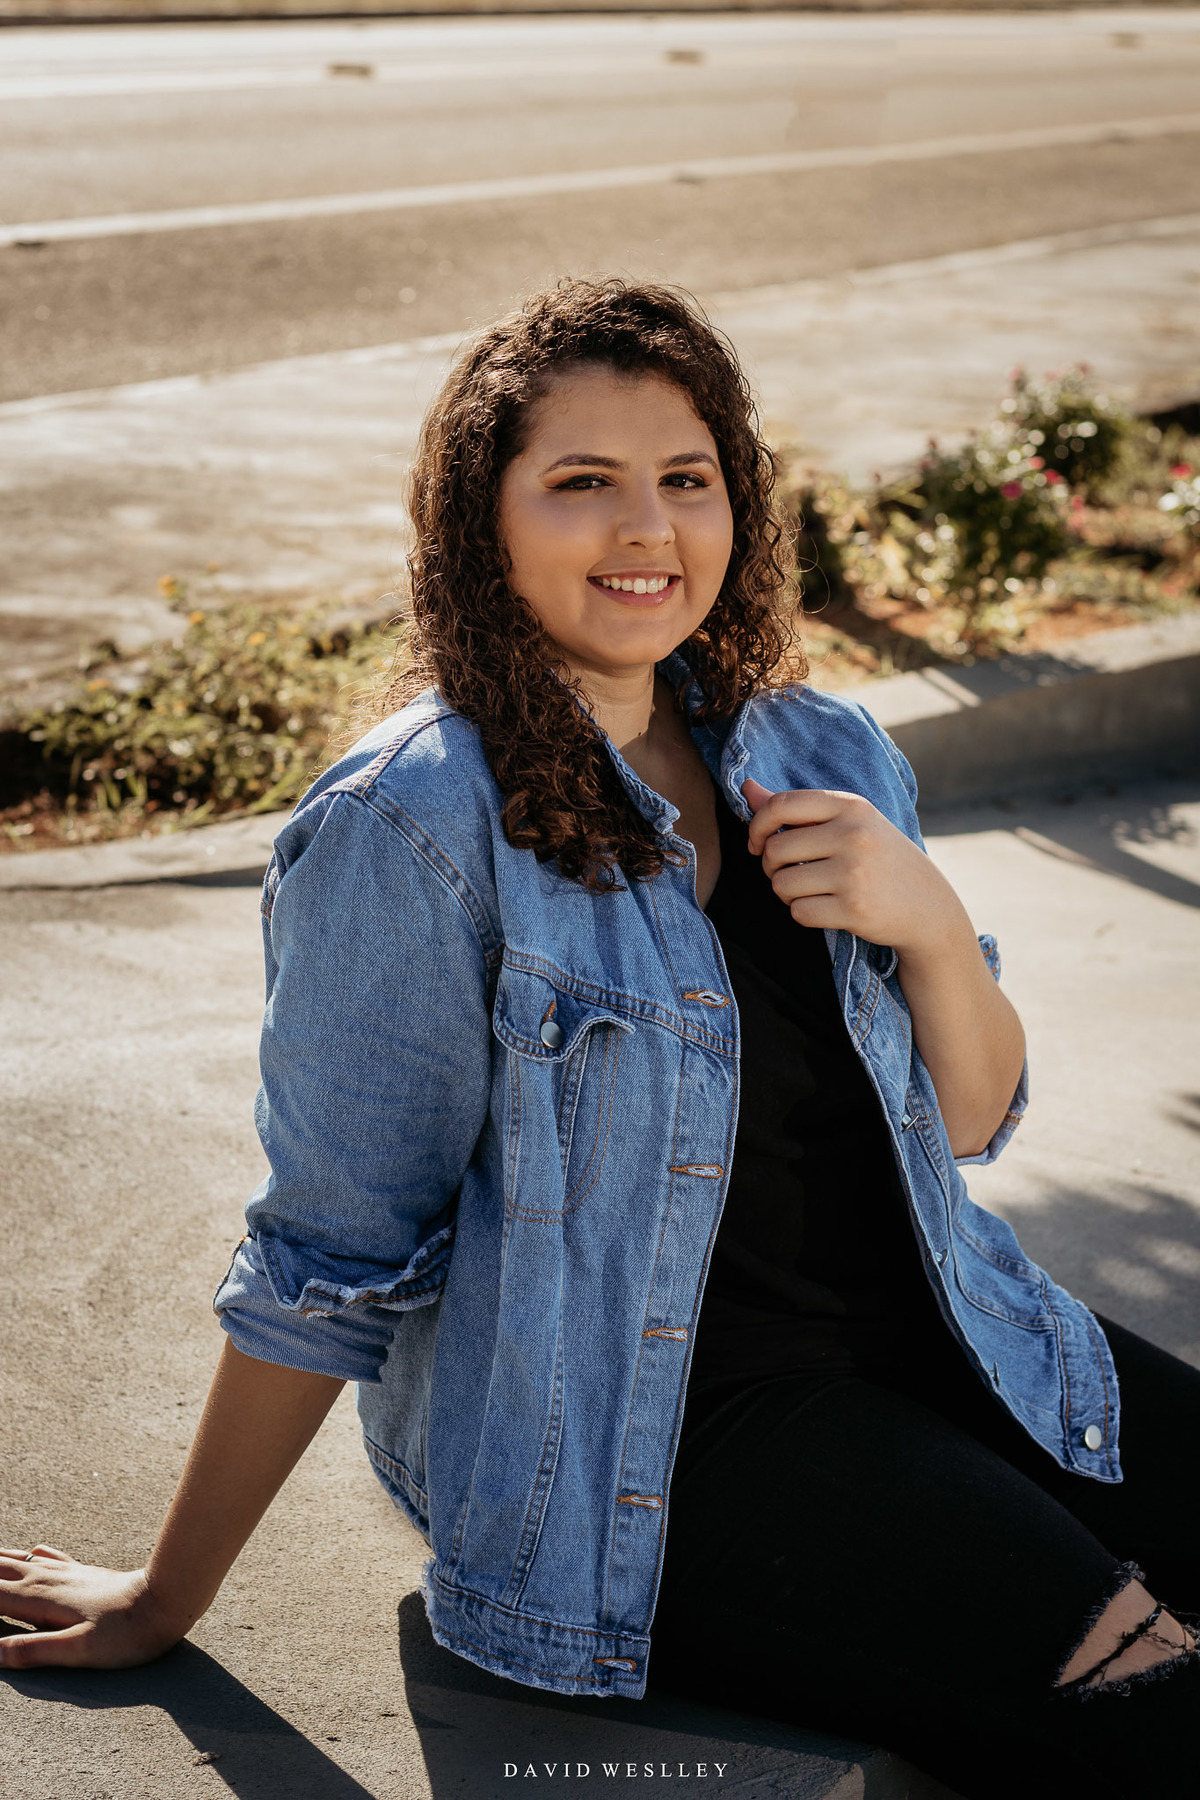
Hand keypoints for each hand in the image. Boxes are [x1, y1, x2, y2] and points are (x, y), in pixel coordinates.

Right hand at [0, 1545, 184, 1670]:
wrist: (167, 1598)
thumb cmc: (126, 1633)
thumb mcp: (79, 1651)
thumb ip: (35, 1651)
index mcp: (40, 1599)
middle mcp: (48, 1579)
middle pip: (0, 1570)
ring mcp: (66, 1572)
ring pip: (20, 1559)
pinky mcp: (84, 1572)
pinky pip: (47, 1557)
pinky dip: (27, 1554)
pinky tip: (32, 1549)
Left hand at [742, 778, 963, 961]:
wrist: (928, 906)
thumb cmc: (879, 859)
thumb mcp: (848, 823)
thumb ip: (796, 808)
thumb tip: (746, 787)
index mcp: (851, 806)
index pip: (781, 805)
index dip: (757, 825)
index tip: (757, 842)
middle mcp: (853, 835)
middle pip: (775, 848)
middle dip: (771, 865)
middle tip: (788, 871)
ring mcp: (854, 873)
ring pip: (781, 884)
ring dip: (786, 892)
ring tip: (810, 890)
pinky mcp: (854, 909)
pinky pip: (798, 912)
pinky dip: (803, 913)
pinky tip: (826, 908)